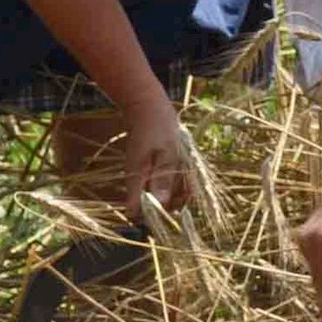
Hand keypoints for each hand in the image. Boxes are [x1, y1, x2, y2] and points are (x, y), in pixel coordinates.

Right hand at [118, 94, 204, 219]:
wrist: (147, 107)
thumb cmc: (157, 126)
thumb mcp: (167, 151)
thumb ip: (164, 178)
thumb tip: (160, 204)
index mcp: (137, 177)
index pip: (135, 210)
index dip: (153, 214)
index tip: (171, 203)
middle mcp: (137, 181)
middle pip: (151, 207)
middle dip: (171, 203)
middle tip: (186, 186)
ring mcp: (142, 176)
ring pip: (159, 197)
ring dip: (175, 192)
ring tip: (185, 174)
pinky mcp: (149, 172)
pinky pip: (161, 185)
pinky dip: (174, 182)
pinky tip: (182, 170)